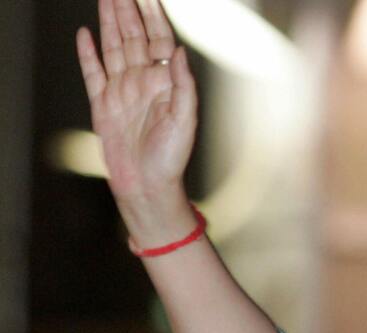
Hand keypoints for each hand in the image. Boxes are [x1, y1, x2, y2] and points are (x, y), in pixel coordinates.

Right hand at [77, 0, 196, 239]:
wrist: (147, 185)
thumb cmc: (172, 157)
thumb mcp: (185, 120)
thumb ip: (184, 85)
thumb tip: (181, 52)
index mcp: (164, 83)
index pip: (159, 40)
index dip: (153, 16)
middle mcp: (142, 82)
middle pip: (133, 37)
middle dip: (128, 10)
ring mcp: (121, 92)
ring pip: (113, 48)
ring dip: (109, 22)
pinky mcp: (102, 105)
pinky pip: (92, 73)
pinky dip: (88, 54)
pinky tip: (85, 34)